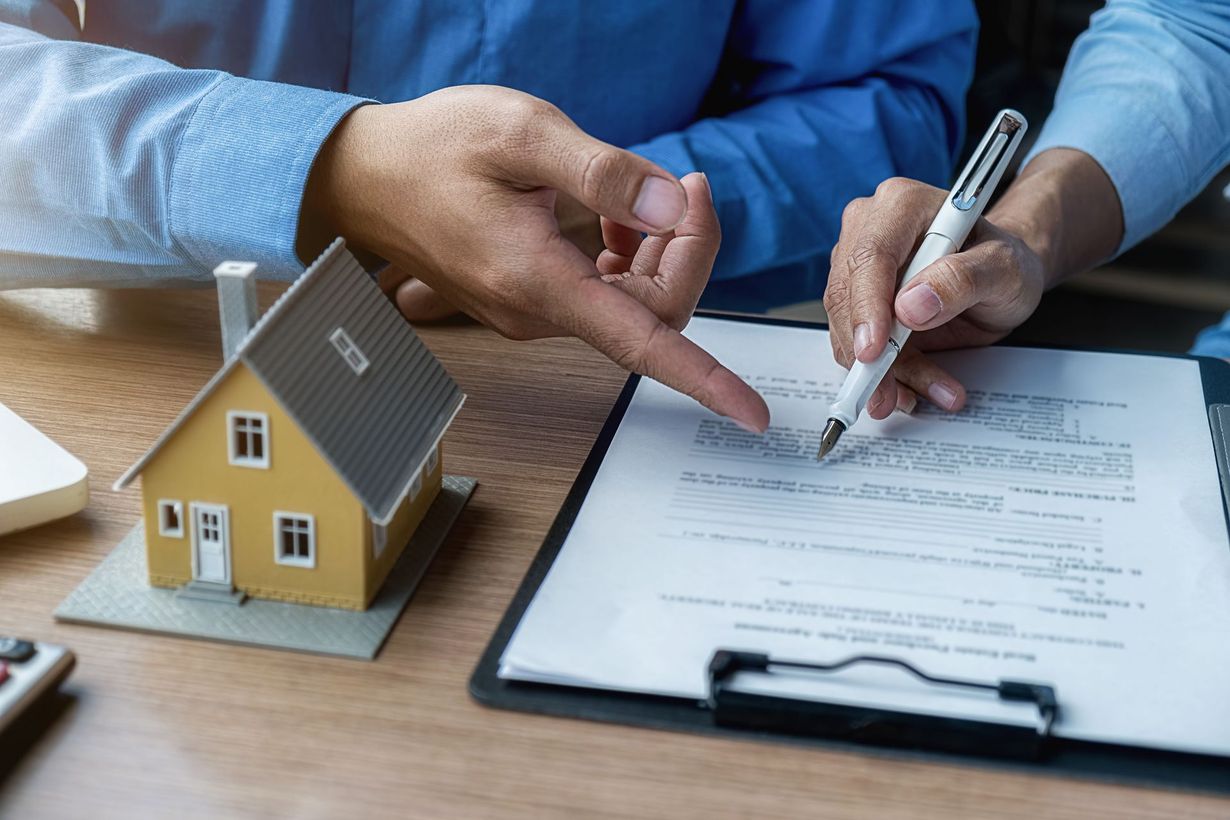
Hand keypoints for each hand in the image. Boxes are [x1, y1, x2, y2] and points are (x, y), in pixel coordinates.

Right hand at [302, 85, 767, 431]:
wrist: (365, 177)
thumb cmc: (429, 151)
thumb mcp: (519, 134)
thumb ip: (602, 171)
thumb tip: (670, 206)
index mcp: (538, 279)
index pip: (641, 344)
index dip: (704, 379)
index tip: (749, 413)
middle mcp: (538, 310)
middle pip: (655, 313)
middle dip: (688, 250)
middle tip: (687, 185)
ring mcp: (535, 310)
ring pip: (636, 305)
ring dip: (661, 251)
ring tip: (643, 191)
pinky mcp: (534, 298)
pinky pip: (609, 296)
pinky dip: (633, 257)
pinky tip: (619, 218)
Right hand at [823, 177, 1044, 418]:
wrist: (1001, 278)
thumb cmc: (1004, 262)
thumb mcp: (1005, 268)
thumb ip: (964, 279)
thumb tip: (912, 305)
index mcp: (902, 205)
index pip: (870, 256)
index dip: (867, 308)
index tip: (874, 351)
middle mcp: (870, 229)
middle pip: (848, 297)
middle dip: (867, 354)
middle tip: (887, 393)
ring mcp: (859, 267)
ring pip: (848, 328)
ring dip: (878, 373)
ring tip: (912, 396)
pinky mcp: (859, 301)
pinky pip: (858, 345)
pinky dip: (884, 375)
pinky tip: (909, 389)